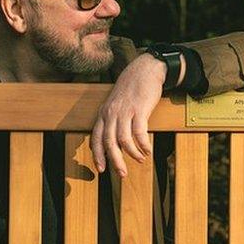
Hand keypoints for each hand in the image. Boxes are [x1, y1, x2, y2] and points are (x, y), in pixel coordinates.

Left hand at [91, 53, 175, 175]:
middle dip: (115, 161)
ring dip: (132, 153)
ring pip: (123, 140)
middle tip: (122, 174)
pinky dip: (143, 144)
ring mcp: (125, 112)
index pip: (96, 138)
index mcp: (104, 113)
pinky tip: (147, 150)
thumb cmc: (132, 87)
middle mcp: (111, 114)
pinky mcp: (139, 110)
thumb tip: (114, 140)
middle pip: (109, 143)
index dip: (97, 155)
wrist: (145, 69)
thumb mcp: (116, 102)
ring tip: (139, 159)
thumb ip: (112, 119)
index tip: (101, 169)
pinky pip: (139, 133)